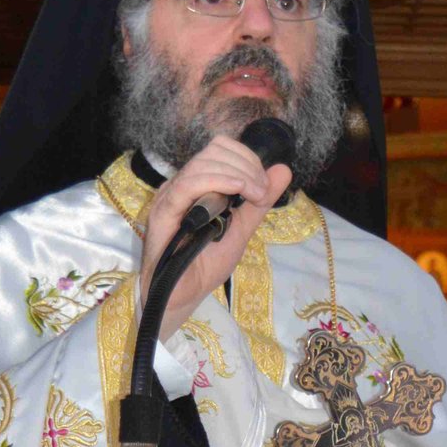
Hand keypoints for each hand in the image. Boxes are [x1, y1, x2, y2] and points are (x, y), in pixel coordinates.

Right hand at [140, 135, 293, 339]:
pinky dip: (218, 180)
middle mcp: (182, 185)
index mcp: (198, 185)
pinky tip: (237, 189)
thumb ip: (259, 202)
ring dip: (238, 173)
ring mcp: (171, 196)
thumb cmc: (204, 266)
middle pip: (214, 150)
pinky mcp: (164, 211)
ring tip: (255, 195)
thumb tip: (283, 169)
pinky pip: (189, 183)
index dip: (247, 158)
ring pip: (204, 163)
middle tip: (261, 193)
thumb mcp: (241, 229)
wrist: (182, 297)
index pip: (221, 149)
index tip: (264, 185)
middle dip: (247, 165)